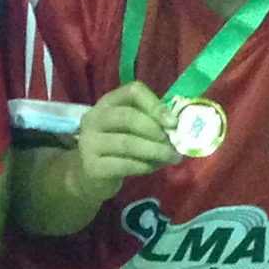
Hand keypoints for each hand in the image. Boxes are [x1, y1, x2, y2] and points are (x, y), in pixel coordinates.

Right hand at [71, 80, 174, 201]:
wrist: (90, 176)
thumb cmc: (117, 147)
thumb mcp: (130, 129)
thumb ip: (150, 122)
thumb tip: (178, 127)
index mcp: (108, 103)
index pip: (132, 91)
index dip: (154, 104)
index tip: (173, 122)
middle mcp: (94, 118)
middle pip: (127, 117)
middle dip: (155, 130)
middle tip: (174, 143)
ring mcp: (90, 142)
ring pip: (127, 143)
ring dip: (155, 151)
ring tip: (171, 158)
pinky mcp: (92, 166)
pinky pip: (124, 164)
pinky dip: (144, 166)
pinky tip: (154, 167)